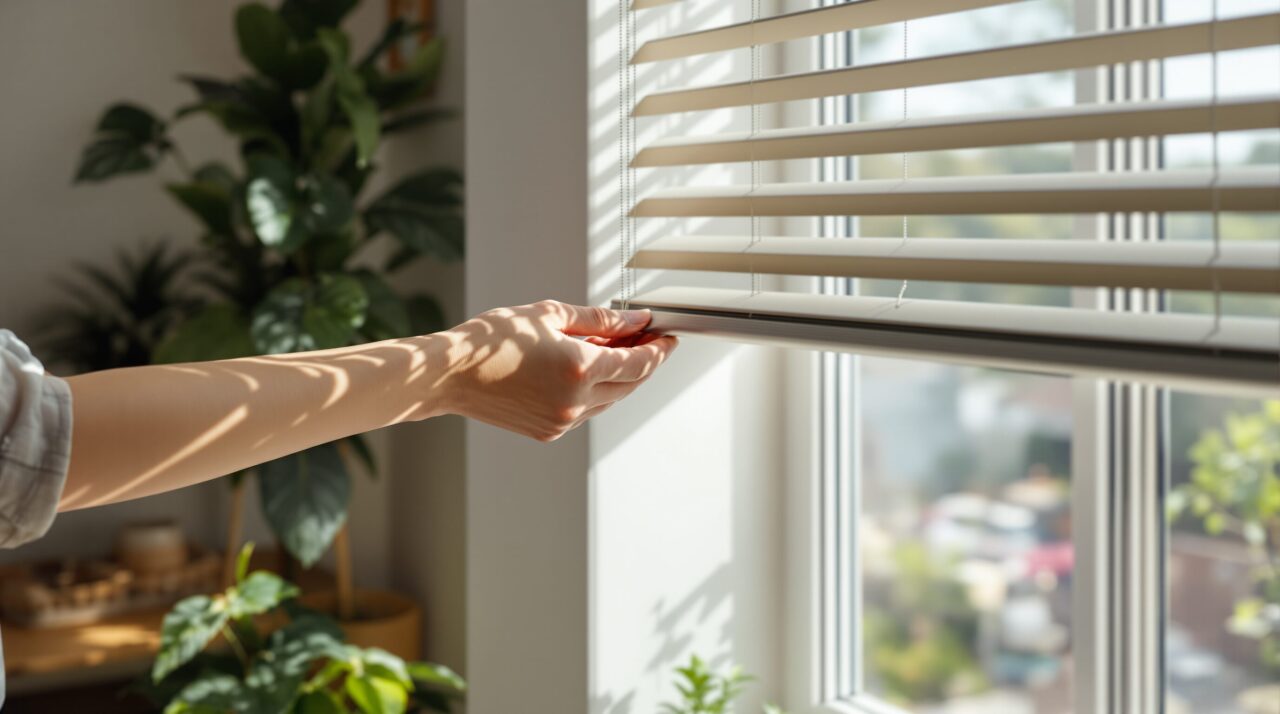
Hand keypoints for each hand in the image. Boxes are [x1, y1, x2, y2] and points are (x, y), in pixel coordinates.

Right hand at [436, 300, 677, 441]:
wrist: (449, 375)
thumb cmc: (491, 340)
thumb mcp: (548, 316)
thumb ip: (599, 320)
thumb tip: (634, 322)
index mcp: (579, 368)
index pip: (638, 363)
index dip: (658, 350)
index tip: (668, 337)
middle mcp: (576, 401)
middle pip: (630, 385)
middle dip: (644, 363)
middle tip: (649, 341)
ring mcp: (563, 421)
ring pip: (610, 399)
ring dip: (620, 378)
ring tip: (617, 349)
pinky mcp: (549, 431)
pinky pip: (586, 410)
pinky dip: (595, 390)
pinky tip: (588, 368)